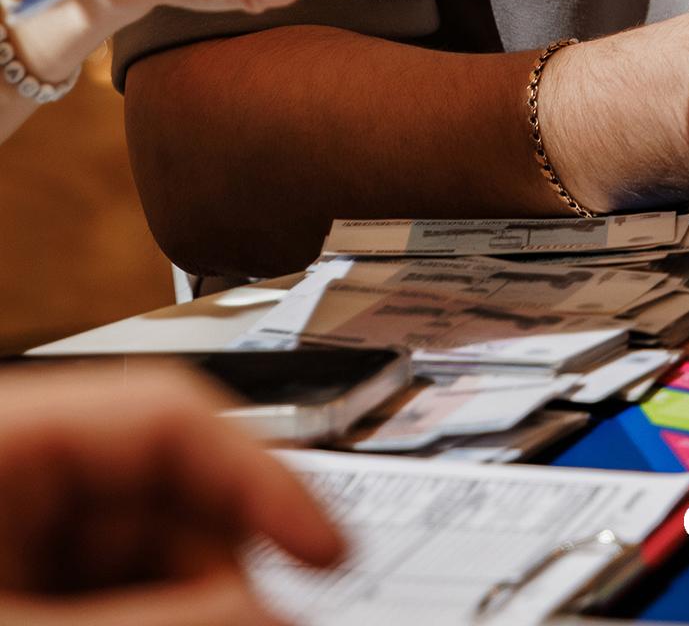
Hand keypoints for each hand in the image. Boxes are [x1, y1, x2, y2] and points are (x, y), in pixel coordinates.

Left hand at [0, 364, 341, 622]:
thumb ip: (164, 617)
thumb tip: (281, 613)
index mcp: (10, 433)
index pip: (171, 414)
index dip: (264, 478)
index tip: (326, 549)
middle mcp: (22, 461)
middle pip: (172, 487)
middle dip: (224, 562)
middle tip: (258, 621)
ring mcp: (18, 524)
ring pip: (154, 543)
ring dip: (194, 595)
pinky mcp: (25, 574)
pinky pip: (119, 580)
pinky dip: (158, 609)